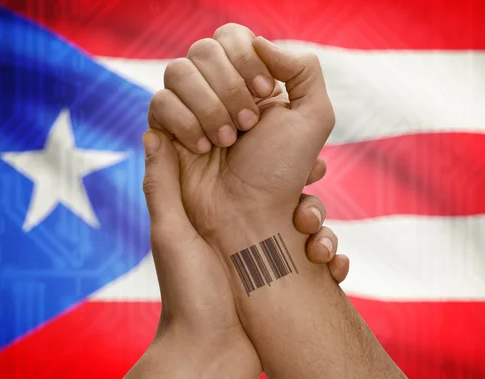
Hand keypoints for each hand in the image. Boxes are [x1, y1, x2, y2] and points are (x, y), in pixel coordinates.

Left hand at [125, 130, 347, 378]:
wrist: (211, 355)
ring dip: (322, 227)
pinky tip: (331, 268)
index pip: (242, 167)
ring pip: (308, 220)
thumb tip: (152, 131)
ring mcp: (269, 250)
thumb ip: (162, 186)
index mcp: (214, 211)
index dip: (263, 147)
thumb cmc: (187, 295)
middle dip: (305, 184)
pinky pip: (320, 256)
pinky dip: (332, 259)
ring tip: (318, 245)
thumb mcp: (170, 235)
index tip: (282, 130)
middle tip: (319, 173)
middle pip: (285, 189)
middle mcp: (245, 226)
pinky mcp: (287, 273)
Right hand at [149, 24, 333, 251]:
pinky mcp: (165, 128)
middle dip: (228, 88)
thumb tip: (257, 42)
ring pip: (177, 71)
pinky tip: (202, 147)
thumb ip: (303, 68)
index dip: (244, 58)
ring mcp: (189, 106)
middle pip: (203, 50)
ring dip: (207, 107)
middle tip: (247, 125)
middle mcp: (217, 89)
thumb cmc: (282, 172)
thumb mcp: (314, 118)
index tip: (264, 92)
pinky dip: (184, 124)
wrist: (250, 217)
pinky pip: (159, 102)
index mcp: (250, 80)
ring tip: (226, 141)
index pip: (232, 36)